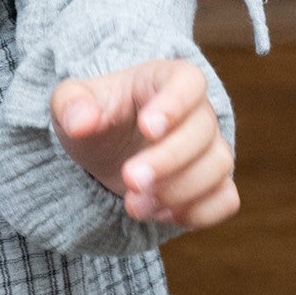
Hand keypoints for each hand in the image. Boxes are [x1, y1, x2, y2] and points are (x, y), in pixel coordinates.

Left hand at [49, 57, 239, 231]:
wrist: (105, 150)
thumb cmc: (94, 117)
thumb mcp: (70, 103)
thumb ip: (71, 105)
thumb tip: (81, 122)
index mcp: (163, 79)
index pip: (188, 81)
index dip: (174, 104)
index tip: (146, 128)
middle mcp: (197, 111)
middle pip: (203, 132)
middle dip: (168, 161)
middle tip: (130, 180)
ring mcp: (210, 148)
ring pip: (218, 167)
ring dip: (178, 192)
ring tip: (134, 204)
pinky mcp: (214, 183)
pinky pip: (226, 199)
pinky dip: (198, 212)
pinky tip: (160, 215)